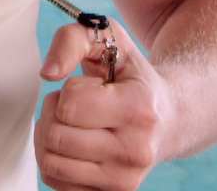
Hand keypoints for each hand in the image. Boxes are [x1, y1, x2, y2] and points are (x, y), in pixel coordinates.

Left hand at [35, 20, 171, 189]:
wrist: (169, 117)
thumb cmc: (131, 76)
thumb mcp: (109, 39)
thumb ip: (71, 40)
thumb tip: (47, 73)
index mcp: (139, 109)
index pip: (70, 104)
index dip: (70, 89)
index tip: (92, 87)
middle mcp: (136, 150)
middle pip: (56, 136)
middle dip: (54, 113)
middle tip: (75, 105)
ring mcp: (124, 179)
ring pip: (50, 163)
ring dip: (49, 137)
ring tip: (72, 123)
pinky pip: (54, 182)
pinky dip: (55, 160)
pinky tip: (74, 144)